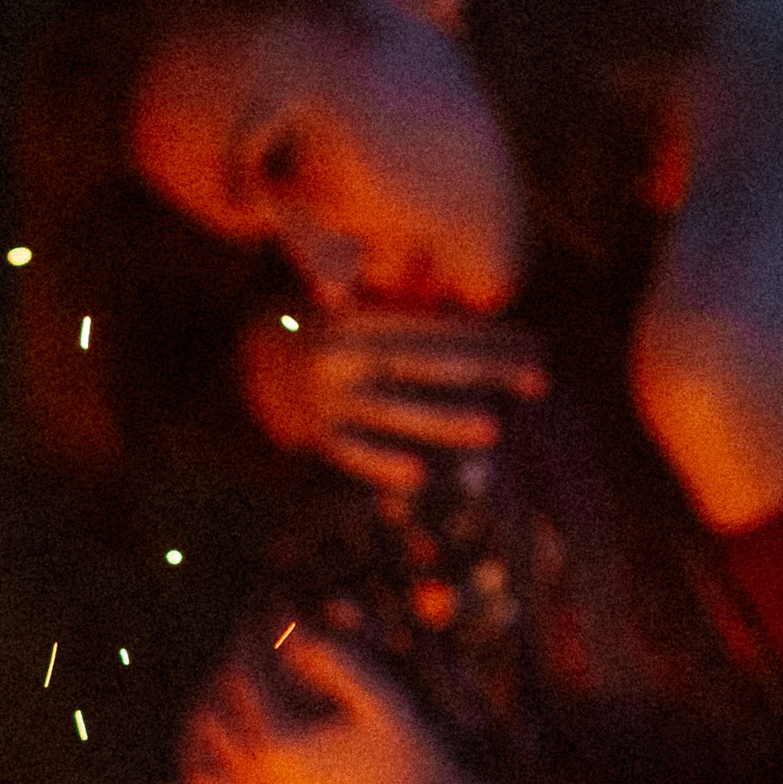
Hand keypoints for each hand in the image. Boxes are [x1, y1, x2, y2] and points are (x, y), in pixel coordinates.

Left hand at [156, 625, 524, 783]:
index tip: (255, 613)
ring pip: (202, 771)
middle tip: (239, 655)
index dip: (249, 637)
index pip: (245, 676)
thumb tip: (293, 630)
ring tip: (207, 707)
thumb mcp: (382, 698)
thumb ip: (335, 660)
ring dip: (197, 735)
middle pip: (215, 717)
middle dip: (224, 679)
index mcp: (281, 743)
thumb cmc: (418, 760)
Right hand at [237, 305, 546, 497]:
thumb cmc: (320, 330)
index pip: (437, 329)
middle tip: (539, 381)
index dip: (489, 338)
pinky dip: (379, 464)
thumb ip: (403, 311)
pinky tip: (416, 478)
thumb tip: (467, 314)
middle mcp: (345, 353)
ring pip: (394, 410)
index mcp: (363, 318)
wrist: (242, 358)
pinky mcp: (315, 434)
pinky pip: (351, 452)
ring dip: (443, 420)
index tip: (536, 347)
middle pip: (426, 364)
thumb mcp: (353, 305)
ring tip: (491, 428)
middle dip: (486, 371)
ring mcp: (330, 396)